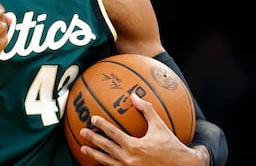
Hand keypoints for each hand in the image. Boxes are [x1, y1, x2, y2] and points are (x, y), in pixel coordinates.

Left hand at [79, 93, 207, 165]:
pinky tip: (99, 162)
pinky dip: (105, 165)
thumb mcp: (160, 127)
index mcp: (134, 146)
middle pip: (106, 148)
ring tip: (84, 149)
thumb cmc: (172, 147)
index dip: (102, 125)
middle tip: (82, 133)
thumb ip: (146, 110)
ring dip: (94, 155)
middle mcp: (129, 159)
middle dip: (93, 140)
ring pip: (107, 162)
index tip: (92, 119)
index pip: (113, 134)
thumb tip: (134, 96)